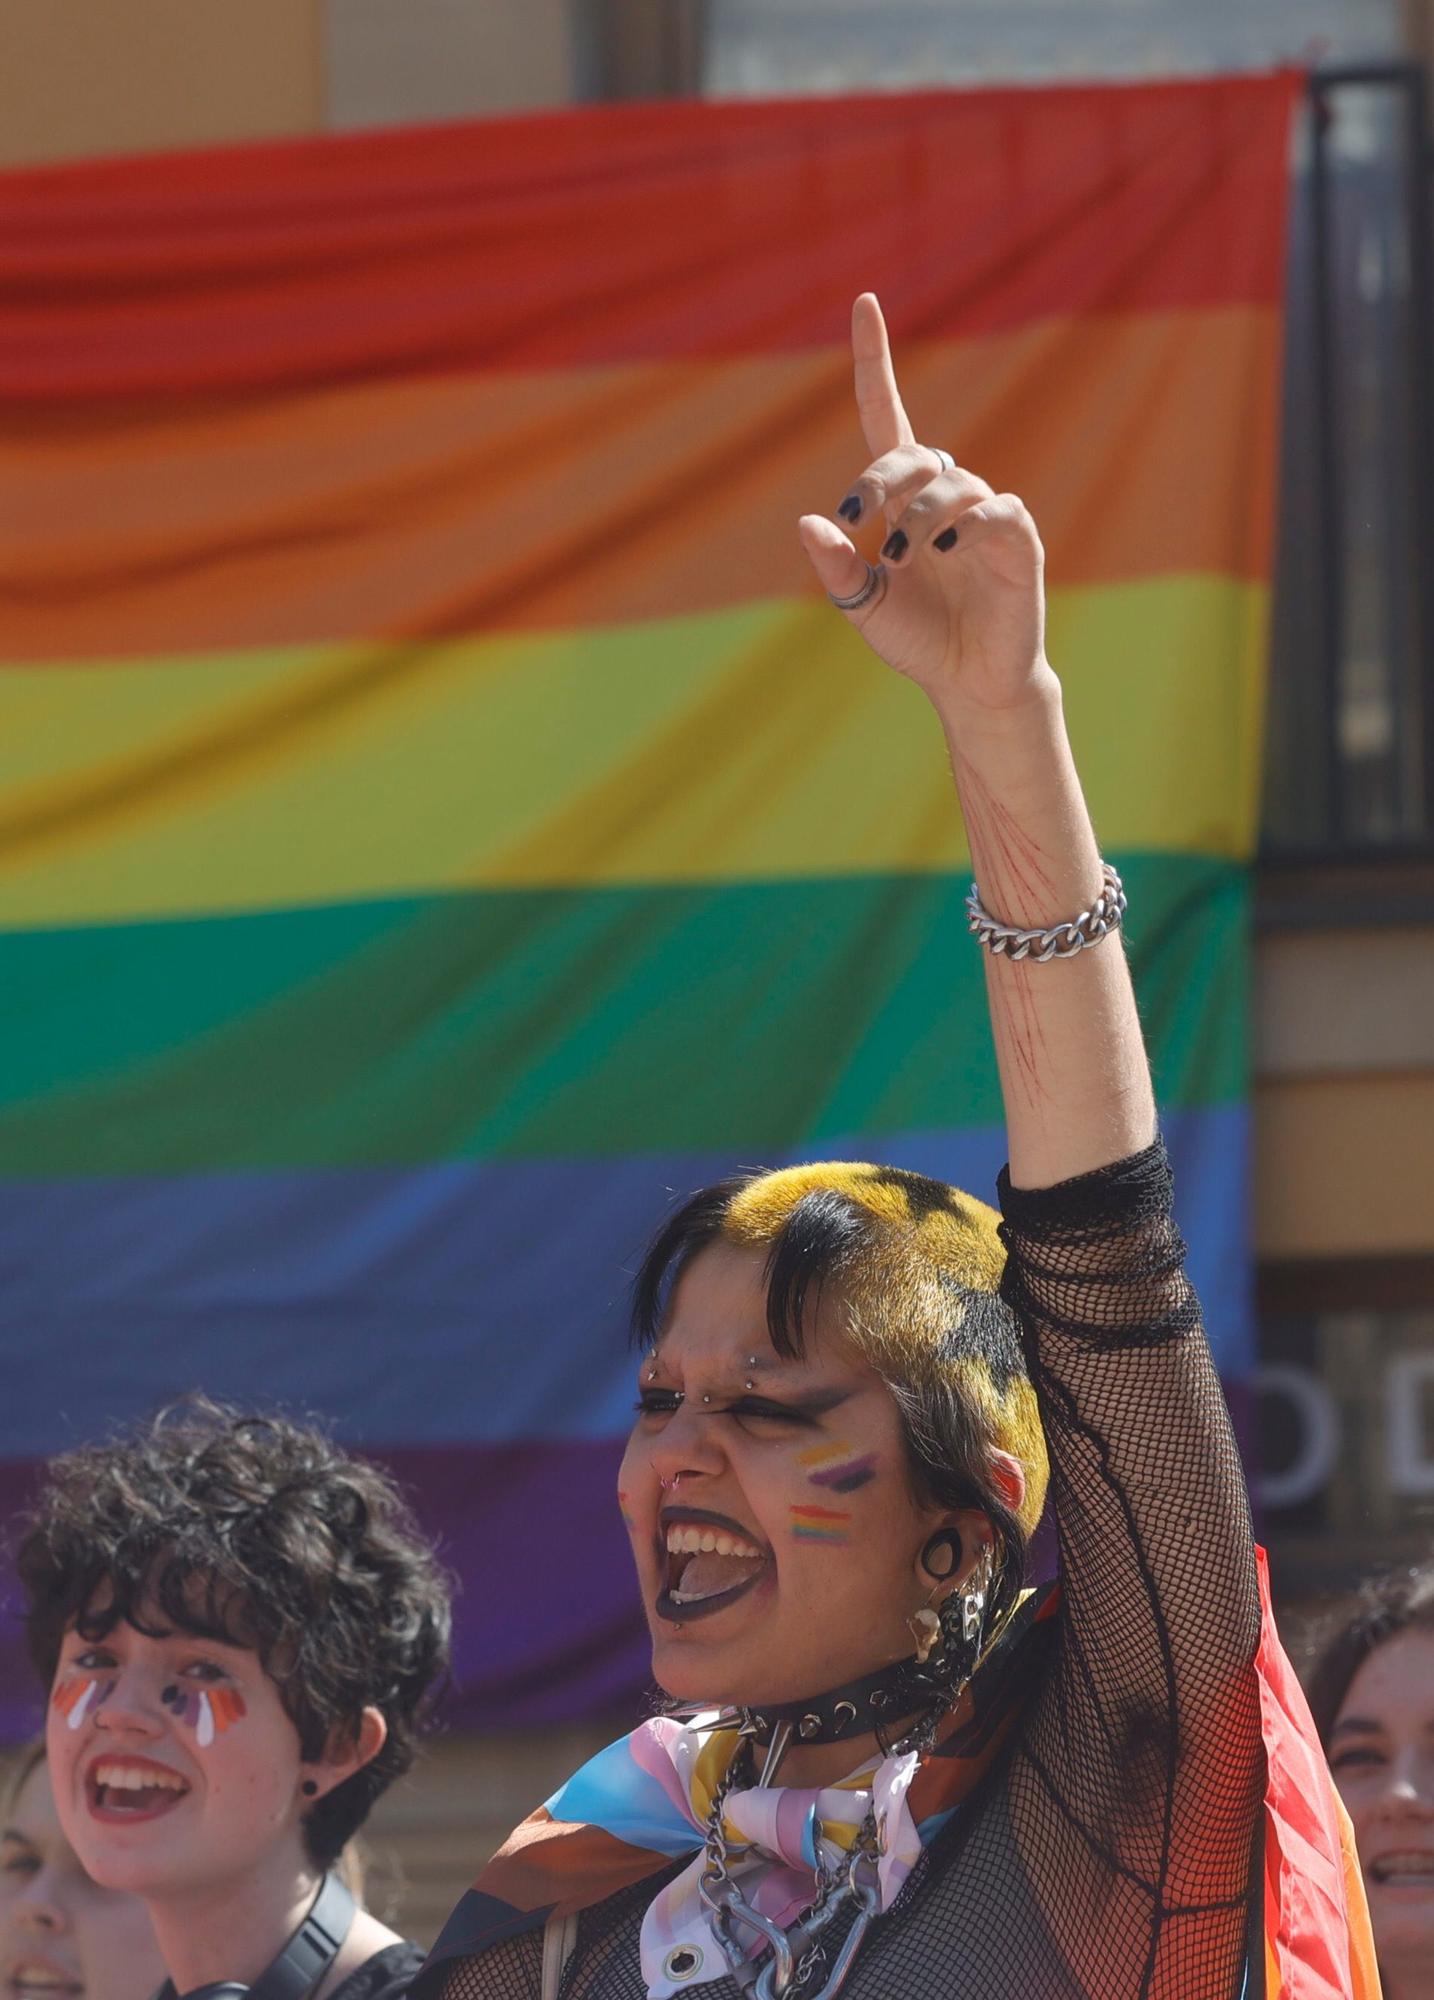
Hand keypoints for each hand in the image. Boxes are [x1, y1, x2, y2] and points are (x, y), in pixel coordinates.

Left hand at [799, 294, 1052, 717]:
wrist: (970, 683)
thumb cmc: (919, 638)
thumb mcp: (863, 605)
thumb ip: (839, 567)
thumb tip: (809, 525)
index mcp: (905, 500)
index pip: (886, 415)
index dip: (875, 361)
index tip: (864, 301)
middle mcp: (946, 496)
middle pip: (913, 455)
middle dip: (880, 481)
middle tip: (856, 522)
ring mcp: (985, 515)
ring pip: (951, 486)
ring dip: (918, 519)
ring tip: (901, 560)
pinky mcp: (1019, 542)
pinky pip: (997, 512)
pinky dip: (971, 524)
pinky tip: (949, 549)